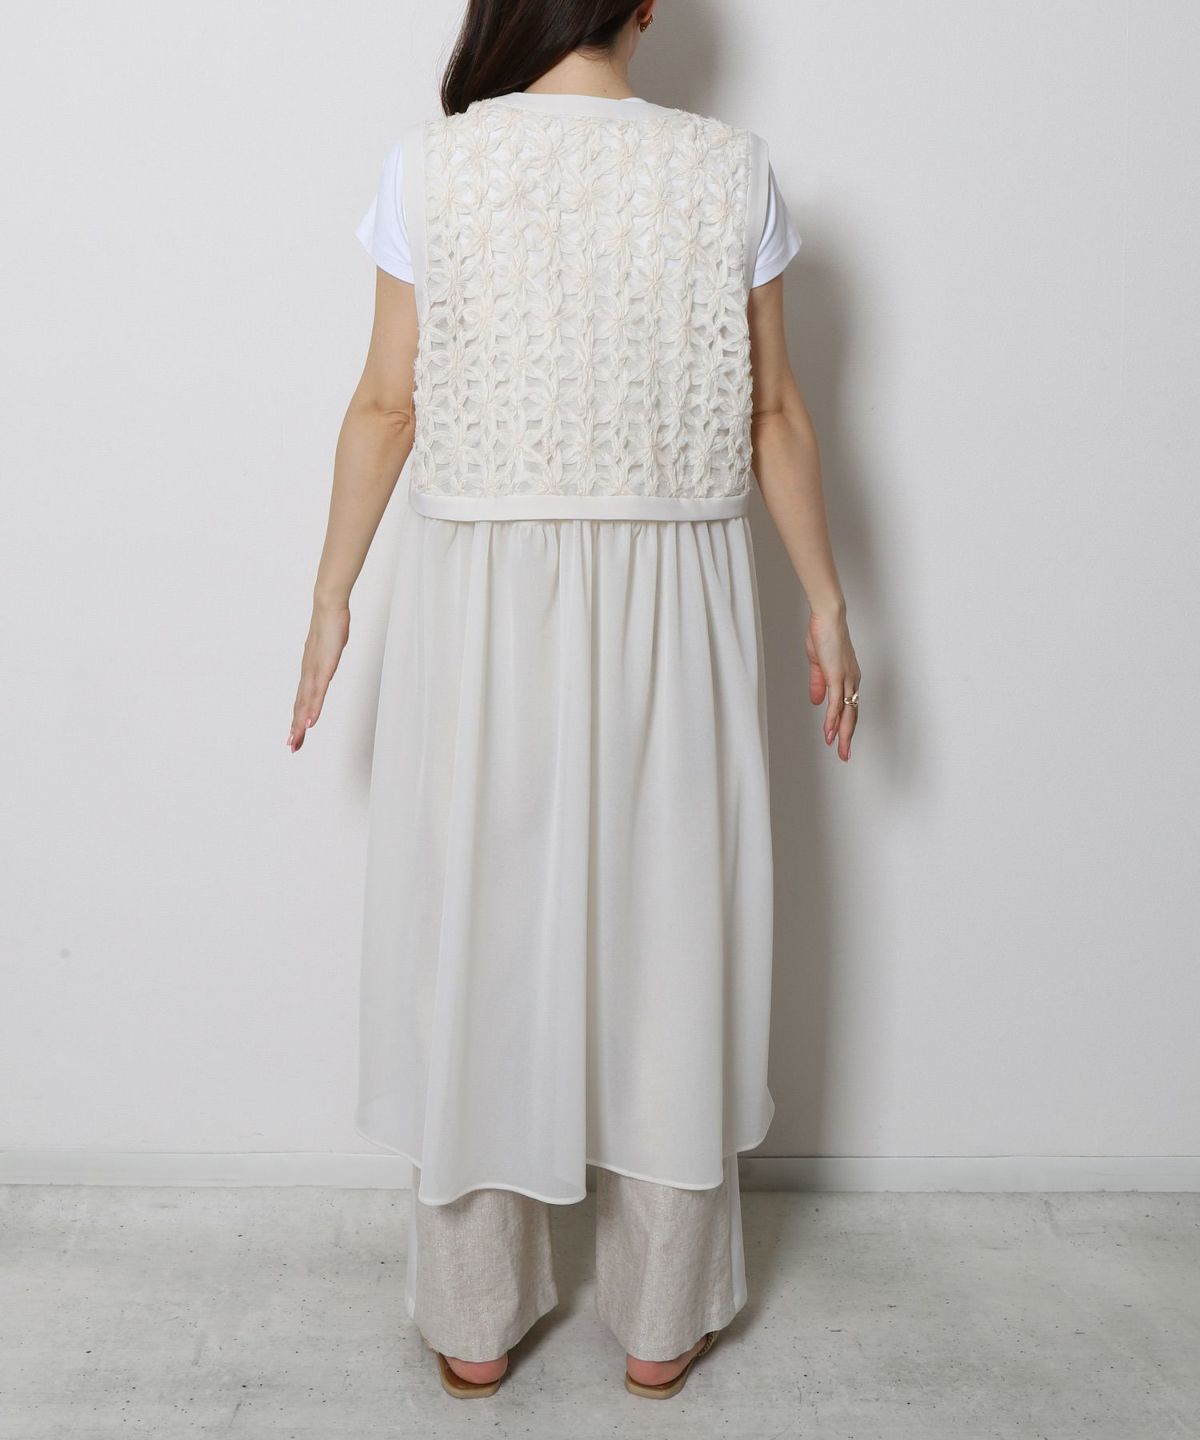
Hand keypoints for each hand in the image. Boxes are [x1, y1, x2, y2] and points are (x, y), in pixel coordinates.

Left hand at [287, 600, 349, 751]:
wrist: (328, 606)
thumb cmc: (330, 625)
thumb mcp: (329, 647)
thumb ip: (326, 658)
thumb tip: (326, 662)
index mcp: (310, 670)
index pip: (302, 699)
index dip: (298, 718)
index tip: (294, 735)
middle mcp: (308, 673)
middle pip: (300, 706)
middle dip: (296, 728)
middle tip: (292, 747)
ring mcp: (315, 671)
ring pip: (306, 703)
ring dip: (300, 723)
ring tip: (297, 740)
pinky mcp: (324, 668)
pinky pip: (318, 693)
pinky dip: (313, 709)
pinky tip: (310, 722)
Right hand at [805, 607, 860, 761]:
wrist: (828, 617)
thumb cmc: (824, 634)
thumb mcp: (819, 664)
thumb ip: (818, 684)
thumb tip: (817, 702)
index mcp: (848, 678)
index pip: (848, 708)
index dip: (844, 726)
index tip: (839, 741)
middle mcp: (852, 681)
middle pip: (851, 716)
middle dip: (847, 738)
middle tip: (844, 756)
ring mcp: (846, 679)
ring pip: (846, 713)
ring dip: (841, 734)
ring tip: (839, 751)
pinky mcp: (838, 676)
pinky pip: (836, 702)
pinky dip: (832, 719)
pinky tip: (829, 732)